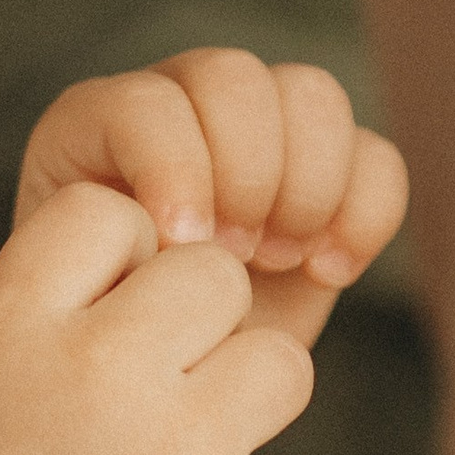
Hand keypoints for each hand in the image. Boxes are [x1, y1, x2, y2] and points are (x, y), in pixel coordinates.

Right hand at [0, 179, 320, 454]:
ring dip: (243, 412)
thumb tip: (187, 254)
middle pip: (214, 278)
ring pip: (283, 367)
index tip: (96, 331)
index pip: (110, 213)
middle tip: (149, 407)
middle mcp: (94, 372)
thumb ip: (55, 307)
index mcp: (11, 325)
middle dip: (199, 333)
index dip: (120, 264)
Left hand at [14, 51, 405, 346]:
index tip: (178, 247)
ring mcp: (260, 131)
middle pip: (233, 78)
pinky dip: (366, 213)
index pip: (147, 102)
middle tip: (233, 255)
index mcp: (97, 123)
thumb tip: (177, 238)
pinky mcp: (325, 173)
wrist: (157, 377)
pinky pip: (375, 155)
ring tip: (281, 262)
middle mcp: (181, 105)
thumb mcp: (80, 297)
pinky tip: (327, 274)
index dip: (175, 168)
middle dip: (246, 171)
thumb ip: (106, 251)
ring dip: (307, 186)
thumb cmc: (99, 335)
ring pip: (313, 96)